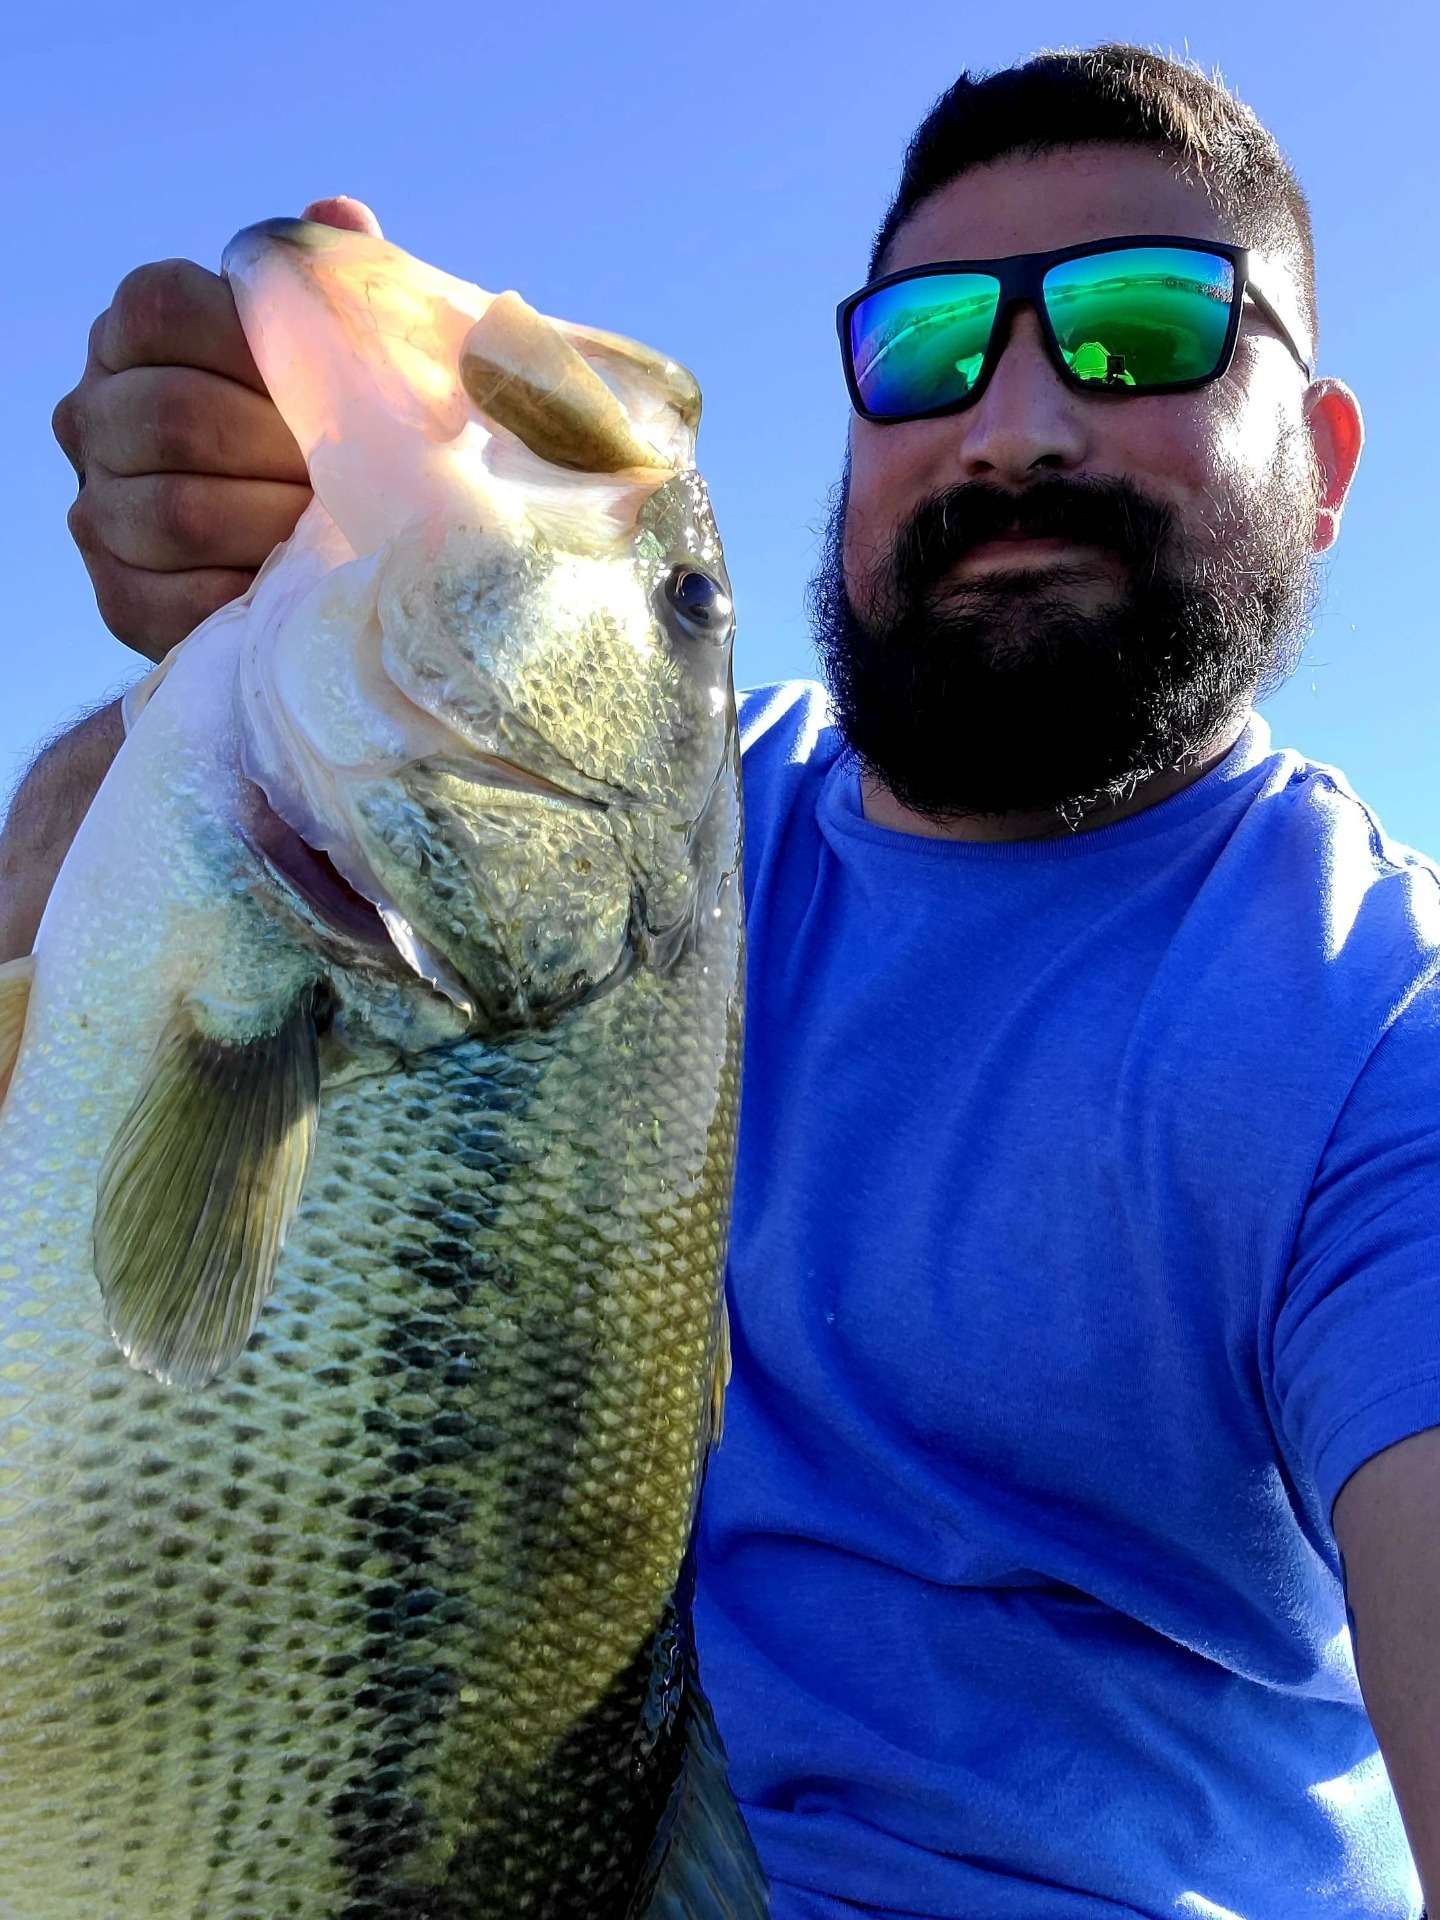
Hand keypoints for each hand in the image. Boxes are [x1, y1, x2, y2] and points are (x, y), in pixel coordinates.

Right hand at [52, 197, 381, 661]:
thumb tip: (337, 217)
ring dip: (272, 523)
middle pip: (175, 415)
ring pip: (176, 511)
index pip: (164, 308)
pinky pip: (175, 599)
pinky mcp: (119, 597)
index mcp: (134, 332)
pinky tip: (298, 585)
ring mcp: (97, 509)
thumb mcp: (335, 350)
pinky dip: (249, 593)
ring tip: (337, 527)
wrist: (315, 554)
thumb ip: (329, 285)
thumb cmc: (329, 426)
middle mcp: (93, 413)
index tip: (330, 383)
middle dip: (280, 448)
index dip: (252, 342)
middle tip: (355, 473)